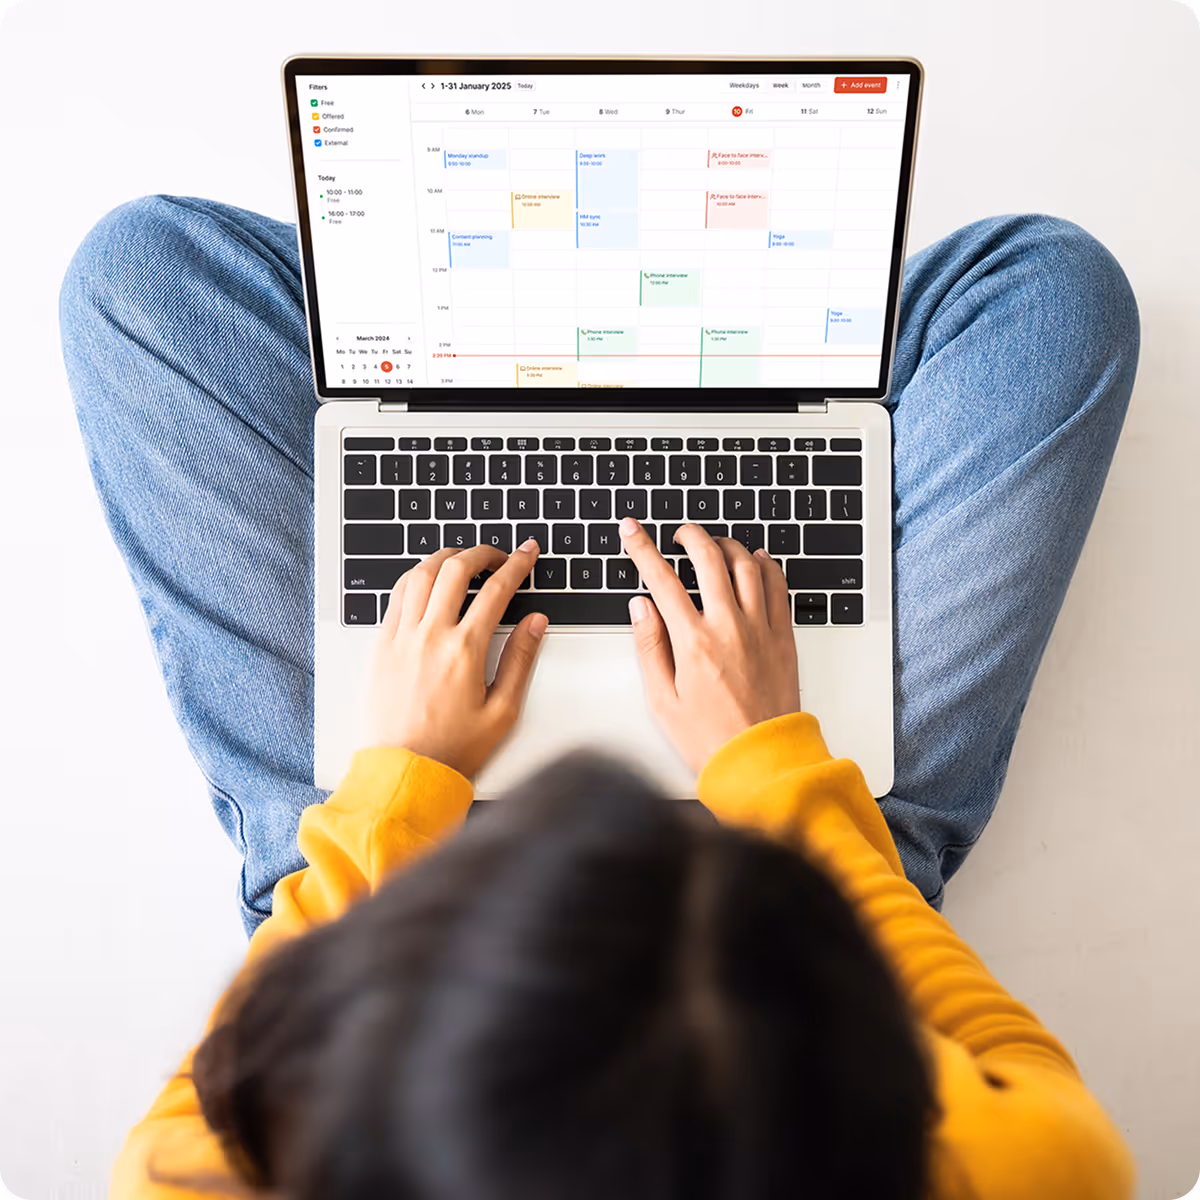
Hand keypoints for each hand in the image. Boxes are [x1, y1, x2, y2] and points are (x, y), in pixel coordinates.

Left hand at [362, 540, 547, 778]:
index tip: (527, 553)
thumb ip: (520, 660)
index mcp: (464, 651)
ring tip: (461, 560)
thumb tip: (535, 622)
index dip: (517, 564)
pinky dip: (415, 578)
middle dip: (481, 552)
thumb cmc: (452, 749)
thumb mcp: (502, 710)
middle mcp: (429, 636)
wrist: (404, 772)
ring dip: (444, 558)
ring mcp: (400, 638)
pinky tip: (427, 582)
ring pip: (420, 574)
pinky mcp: (380, 646)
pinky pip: (396, 596)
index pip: (496, 590)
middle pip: (456, 569)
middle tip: (496, 555)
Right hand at [618, 518, 800, 772]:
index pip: (662, 579)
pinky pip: (778, 587)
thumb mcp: (662, 699)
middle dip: (690, 536)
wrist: (761, 761)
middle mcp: (728, 627)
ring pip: (746, 565)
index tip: (633, 530)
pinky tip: (756, 561)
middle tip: (680, 534)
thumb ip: (650, 647)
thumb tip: (641, 607)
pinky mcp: (783, 637)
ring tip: (715, 545)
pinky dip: (766, 565)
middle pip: (708, 559)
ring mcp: (760, 629)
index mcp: (693, 642)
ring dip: (727, 546)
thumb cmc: (710, 739)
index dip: (643, 548)